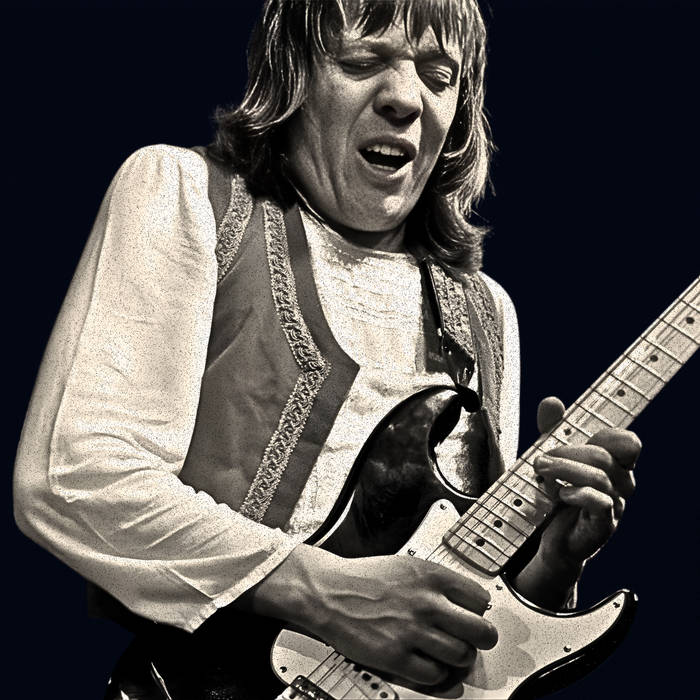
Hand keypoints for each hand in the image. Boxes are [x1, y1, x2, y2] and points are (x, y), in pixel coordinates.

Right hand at [241, 545, 497, 688]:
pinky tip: (427, 664)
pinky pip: (435, 676)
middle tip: (473, 640)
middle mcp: (426, 603)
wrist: (327, 592)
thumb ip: (437, 582)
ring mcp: (412, 631)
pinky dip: (436, 675)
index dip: (478, 610)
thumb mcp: (407, 565)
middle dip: (481, 639)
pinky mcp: (396, 656)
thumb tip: (465, 601)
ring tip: (448, 652)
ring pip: (461, 656)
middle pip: (480, 632)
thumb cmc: (364, 579)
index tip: (473, 614)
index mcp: (431, 576)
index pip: (480, 599)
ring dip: (458, 658)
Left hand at [533, 396, 640, 576]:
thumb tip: (551, 401)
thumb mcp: (552, 457)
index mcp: (614, 465)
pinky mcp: (604, 526)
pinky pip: (600, 502)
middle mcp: (621, 485)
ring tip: (540, 470)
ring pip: (599, 476)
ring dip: (564, 469)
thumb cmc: (556, 495)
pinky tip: (560, 494)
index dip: (605, 434)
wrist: (552, 539)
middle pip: (603, 455)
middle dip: (566, 452)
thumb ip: (553, 429)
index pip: (627, 442)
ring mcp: (616, 507)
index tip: (575, 434)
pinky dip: (577, 493)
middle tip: (540, 459)